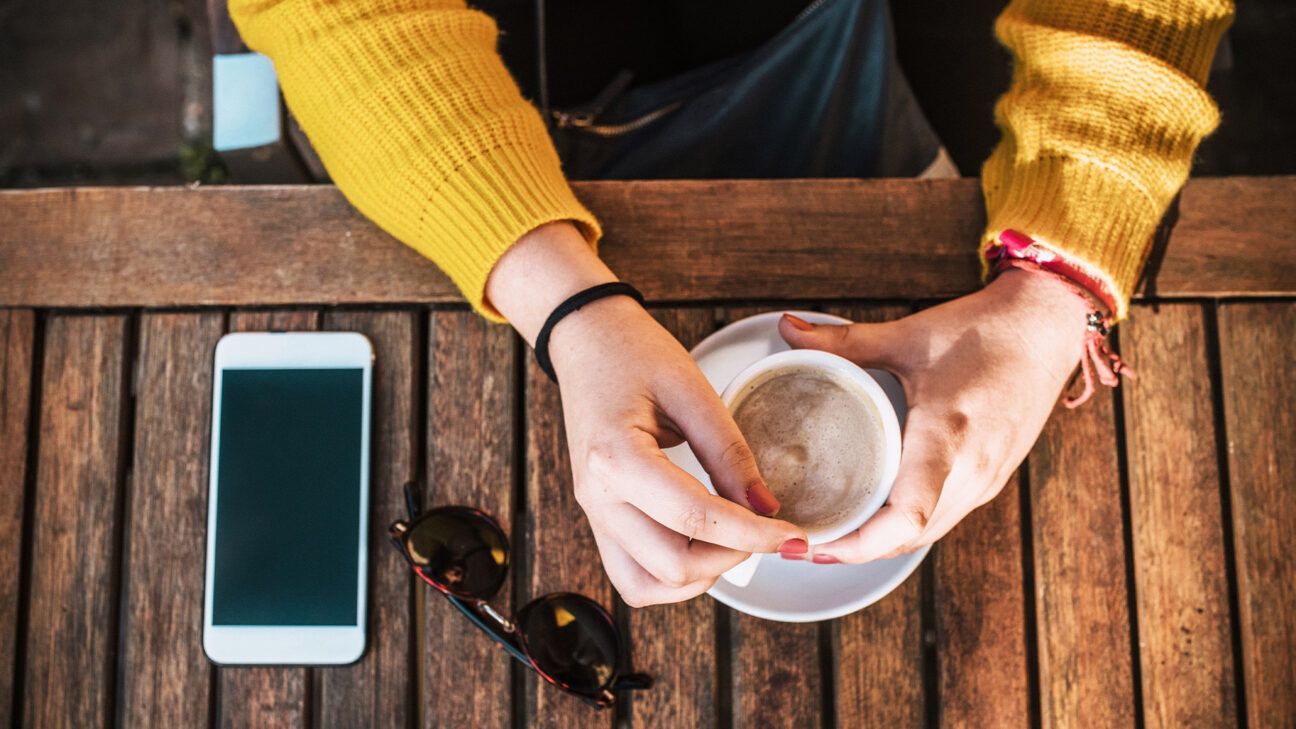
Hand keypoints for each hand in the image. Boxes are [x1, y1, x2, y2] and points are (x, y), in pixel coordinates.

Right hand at [487, 222, 804, 605]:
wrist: (585, 340)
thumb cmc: (633, 353)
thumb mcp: (691, 389)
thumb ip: (730, 452)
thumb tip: (767, 507)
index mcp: (615, 457)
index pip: (696, 518)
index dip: (754, 534)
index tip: (794, 536)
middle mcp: (597, 496)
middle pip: (672, 565)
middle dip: (731, 558)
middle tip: (766, 532)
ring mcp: (593, 512)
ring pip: (645, 586)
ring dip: (697, 577)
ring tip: (732, 540)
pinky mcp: (599, 518)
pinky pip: (632, 573)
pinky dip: (671, 574)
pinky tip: (703, 543)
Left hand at [777, 270, 1088, 562]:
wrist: (1048, 326)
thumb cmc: (984, 329)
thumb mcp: (908, 335)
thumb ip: (844, 341)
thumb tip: (786, 330)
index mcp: (947, 435)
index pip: (907, 516)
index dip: (859, 543)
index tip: (815, 542)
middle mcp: (972, 470)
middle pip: (909, 537)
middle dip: (856, 549)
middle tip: (805, 541)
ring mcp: (986, 479)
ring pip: (928, 533)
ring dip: (881, 544)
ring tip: (831, 536)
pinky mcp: (992, 478)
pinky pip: (945, 518)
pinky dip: (907, 528)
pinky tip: (876, 517)